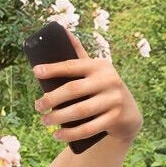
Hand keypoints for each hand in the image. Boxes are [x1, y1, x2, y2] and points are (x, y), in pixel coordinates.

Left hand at [33, 32, 142, 146]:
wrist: (129, 114)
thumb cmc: (104, 89)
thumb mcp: (96, 72)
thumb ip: (80, 56)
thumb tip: (63, 31)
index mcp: (99, 65)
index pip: (72, 65)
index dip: (53, 68)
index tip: (36, 72)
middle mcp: (109, 80)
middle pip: (73, 89)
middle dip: (52, 98)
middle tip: (37, 106)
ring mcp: (114, 100)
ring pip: (80, 111)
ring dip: (59, 117)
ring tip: (44, 120)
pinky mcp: (116, 119)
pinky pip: (89, 128)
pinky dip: (71, 133)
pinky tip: (58, 135)